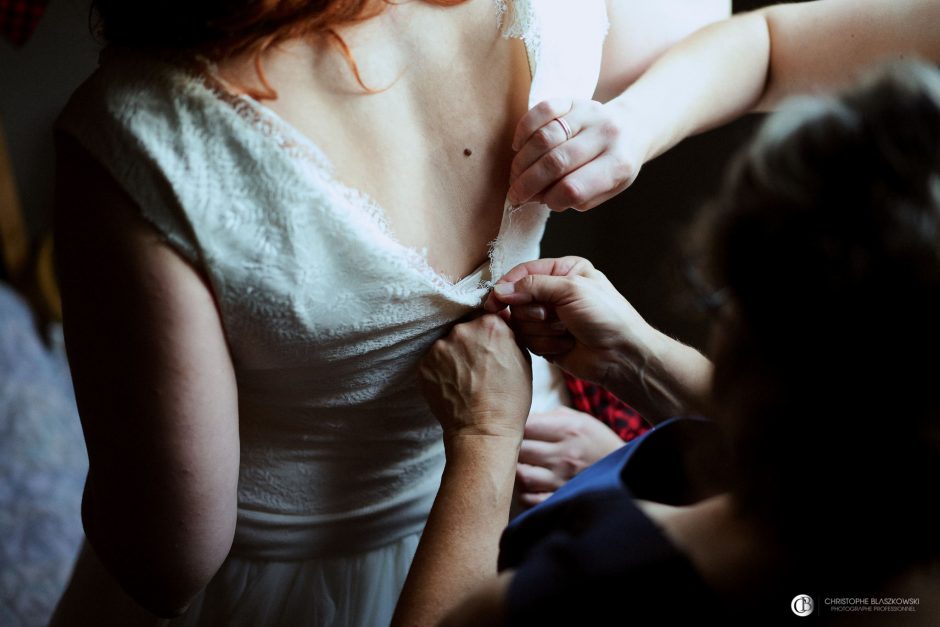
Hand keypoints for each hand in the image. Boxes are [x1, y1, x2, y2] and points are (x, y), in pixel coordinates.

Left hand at [419, 314, 531, 443]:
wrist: (483, 432)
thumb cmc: (509, 400)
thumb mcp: (523, 360)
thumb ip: (510, 333)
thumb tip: (501, 316)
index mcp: (490, 324)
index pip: (486, 314)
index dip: (488, 331)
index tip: (489, 345)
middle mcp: (462, 330)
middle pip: (465, 326)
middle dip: (471, 341)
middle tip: (478, 365)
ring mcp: (440, 347)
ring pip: (447, 343)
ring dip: (454, 354)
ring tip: (466, 378)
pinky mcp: (424, 364)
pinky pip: (434, 360)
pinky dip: (441, 369)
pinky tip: (454, 385)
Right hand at [484, 257, 651, 389]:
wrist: (621, 356)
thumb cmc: (606, 317)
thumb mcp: (571, 289)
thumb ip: (533, 285)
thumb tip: (500, 290)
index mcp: (563, 272)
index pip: (523, 272)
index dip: (508, 286)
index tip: (496, 300)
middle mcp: (554, 293)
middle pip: (518, 300)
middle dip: (535, 312)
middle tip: (555, 317)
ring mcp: (549, 319)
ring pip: (521, 323)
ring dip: (543, 330)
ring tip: (567, 332)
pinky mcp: (546, 341)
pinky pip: (528, 341)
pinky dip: (547, 344)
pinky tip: (567, 344)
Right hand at [507, 98, 643, 211]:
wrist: (634, 126)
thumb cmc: (615, 165)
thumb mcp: (608, 189)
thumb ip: (578, 197)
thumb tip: (538, 196)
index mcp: (618, 164)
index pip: (575, 188)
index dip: (550, 199)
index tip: (538, 202)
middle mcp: (606, 136)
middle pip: (556, 162)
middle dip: (528, 182)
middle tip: (515, 193)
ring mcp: (590, 114)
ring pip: (545, 137)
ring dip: (523, 160)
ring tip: (516, 174)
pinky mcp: (575, 100)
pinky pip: (543, 110)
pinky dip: (524, 129)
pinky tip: (519, 146)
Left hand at [515, 407, 624, 507]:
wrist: (628, 473)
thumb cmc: (598, 443)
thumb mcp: (582, 420)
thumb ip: (551, 416)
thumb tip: (521, 417)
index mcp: (569, 430)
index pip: (526, 425)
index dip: (516, 426)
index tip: (516, 429)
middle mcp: (565, 455)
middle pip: (520, 450)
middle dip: (513, 448)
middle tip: (514, 448)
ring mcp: (563, 481)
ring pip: (522, 476)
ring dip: (517, 471)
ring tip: (523, 466)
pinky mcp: (563, 500)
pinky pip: (530, 499)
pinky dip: (525, 493)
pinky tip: (531, 485)